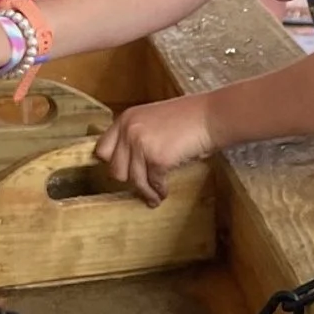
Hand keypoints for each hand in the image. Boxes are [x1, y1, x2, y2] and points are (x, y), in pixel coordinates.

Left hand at [94, 92, 214, 203]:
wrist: (211, 116)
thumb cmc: (189, 117)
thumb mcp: (153, 119)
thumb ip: (138, 134)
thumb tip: (130, 162)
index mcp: (125, 119)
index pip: (102, 149)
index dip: (112, 163)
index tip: (122, 173)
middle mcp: (129, 131)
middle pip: (114, 169)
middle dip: (128, 180)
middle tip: (140, 184)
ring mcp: (142, 145)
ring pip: (134, 181)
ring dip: (145, 192)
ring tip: (153, 197)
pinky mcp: (157, 159)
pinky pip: (154, 183)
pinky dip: (160, 191)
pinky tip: (164, 192)